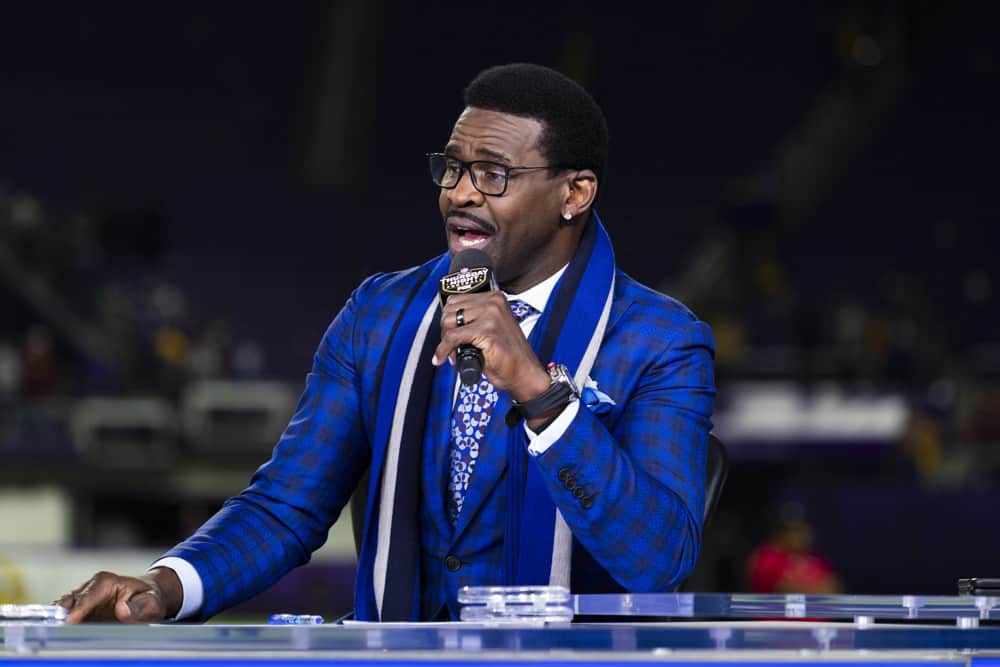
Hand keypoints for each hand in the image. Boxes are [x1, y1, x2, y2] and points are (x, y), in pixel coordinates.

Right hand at [55, 568, 181, 623]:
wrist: (145, 598)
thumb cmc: (148, 599)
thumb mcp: (151, 603)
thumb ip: (139, 607)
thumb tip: (122, 609)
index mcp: (106, 582)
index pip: (87, 596)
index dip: (79, 609)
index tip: (70, 621)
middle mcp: (89, 588)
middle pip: (69, 603)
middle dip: (62, 616)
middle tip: (57, 632)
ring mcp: (81, 599)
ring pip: (62, 610)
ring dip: (57, 622)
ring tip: (54, 635)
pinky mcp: (77, 611)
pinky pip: (63, 618)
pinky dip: (60, 626)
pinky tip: (59, 636)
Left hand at [434, 291, 549, 402]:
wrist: (524, 373)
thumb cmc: (508, 354)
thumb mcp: (491, 327)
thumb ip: (473, 319)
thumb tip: (447, 322)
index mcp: (494, 298)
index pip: (456, 301)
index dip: (449, 321)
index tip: (449, 334)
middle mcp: (493, 303)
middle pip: (450, 310)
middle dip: (446, 330)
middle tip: (452, 347)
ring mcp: (491, 315)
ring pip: (449, 321)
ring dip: (446, 341)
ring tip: (455, 353)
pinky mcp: (486, 331)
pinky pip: (453, 337)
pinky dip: (444, 350)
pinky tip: (444, 357)